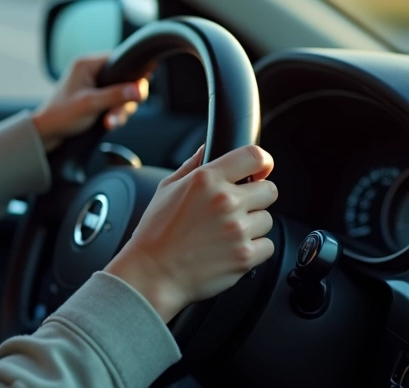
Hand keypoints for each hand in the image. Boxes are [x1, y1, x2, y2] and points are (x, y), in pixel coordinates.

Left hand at [31, 53, 147, 151]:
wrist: (47, 133)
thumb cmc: (61, 115)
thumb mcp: (90, 105)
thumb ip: (115, 95)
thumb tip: (139, 90)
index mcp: (87, 64)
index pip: (121, 60)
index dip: (133, 76)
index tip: (138, 92)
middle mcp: (92, 71)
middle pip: (125, 80)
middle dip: (125, 101)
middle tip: (117, 114)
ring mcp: (95, 85)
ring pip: (123, 94)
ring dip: (120, 111)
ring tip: (109, 123)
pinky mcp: (97, 97)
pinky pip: (116, 102)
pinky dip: (115, 114)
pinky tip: (108, 124)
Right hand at [103, 145, 277, 321]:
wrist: (153, 273)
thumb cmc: (156, 232)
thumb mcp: (166, 188)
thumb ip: (193, 165)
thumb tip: (208, 148)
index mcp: (207, 180)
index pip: (254, 156)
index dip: (262, 161)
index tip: (260, 169)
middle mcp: (226, 201)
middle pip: (269, 190)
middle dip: (256, 197)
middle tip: (236, 208)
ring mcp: (238, 229)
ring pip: (267, 220)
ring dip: (253, 225)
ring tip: (225, 233)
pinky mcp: (246, 255)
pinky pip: (267, 246)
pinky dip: (253, 249)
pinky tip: (229, 249)